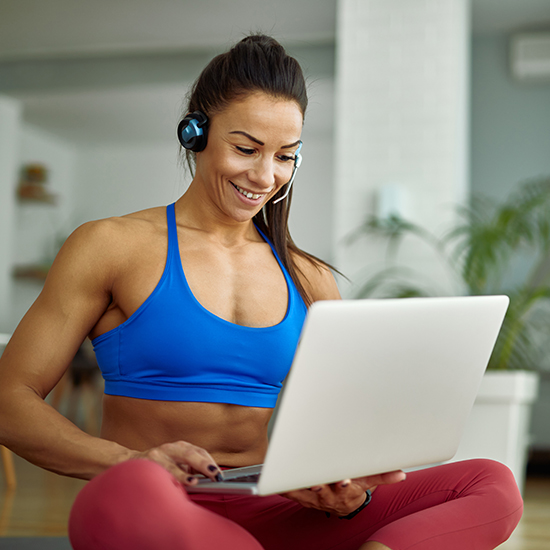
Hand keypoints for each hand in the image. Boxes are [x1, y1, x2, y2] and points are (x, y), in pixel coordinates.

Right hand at [131, 441, 223, 486]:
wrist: (129, 463)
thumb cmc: (158, 466)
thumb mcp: (176, 462)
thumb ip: (189, 469)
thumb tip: (207, 480)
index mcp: (180, 447)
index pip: (199, 452)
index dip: (210, 462)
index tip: (219, 474)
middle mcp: (170, 448)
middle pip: (189, 454)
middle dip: (203, 464)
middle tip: (215, 474)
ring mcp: (157, 455)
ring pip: (173, 463)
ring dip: (184, 474)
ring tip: (194, 482)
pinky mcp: (146, 464)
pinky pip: (158, 472)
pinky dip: (166, 479)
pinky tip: (171, 485)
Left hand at [283, 470, 405, 515]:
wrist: (341, 505)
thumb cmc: (352, 489)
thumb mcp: (367, 481)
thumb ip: (382, 476)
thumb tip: (401, 473)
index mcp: (344, 489)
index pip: (344, 487)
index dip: (343, 484)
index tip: (343, 479)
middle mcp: (327, 495)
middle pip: (322, 488)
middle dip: (318, 483)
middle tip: (314, 477)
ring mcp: (313, 496)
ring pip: (303, 490)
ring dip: (297, 483)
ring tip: (289, 474)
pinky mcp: (300, 495)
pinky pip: (289, 490)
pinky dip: (281, 485)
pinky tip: (273, 478)